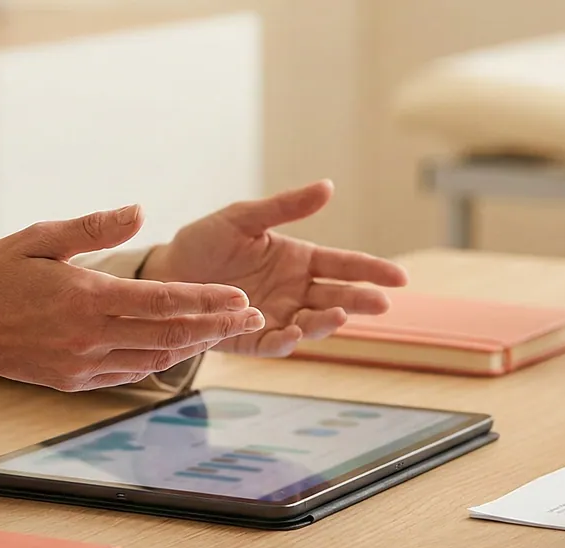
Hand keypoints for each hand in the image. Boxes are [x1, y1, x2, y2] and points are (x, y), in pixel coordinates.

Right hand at [0, 205, 266, 390]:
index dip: (207, 301)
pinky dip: (161, 362)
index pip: (163, 301)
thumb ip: (93, 226)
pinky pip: (129, 374)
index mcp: (85, 298)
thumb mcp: (39, 236)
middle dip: (216, 326)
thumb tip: (140, 210)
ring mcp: (82, 365)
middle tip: (254, 317)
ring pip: (154, 359)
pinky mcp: (73, 382)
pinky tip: (181, 349)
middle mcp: (89, 337)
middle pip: (170, 335)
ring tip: (227, 332)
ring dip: (195, 346)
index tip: (241, 298)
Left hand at [140, 181, 408, 356]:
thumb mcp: (243, 218)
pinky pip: (273, 343)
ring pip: (312, 323)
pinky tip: (294, 334)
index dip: (372, 270)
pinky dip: (286, 341)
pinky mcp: (251, 338)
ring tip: (338, 316)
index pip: (345, 265)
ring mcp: (276, 316)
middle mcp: (294, 291)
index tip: (399, 277)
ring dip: (327, 322)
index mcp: (299, 259)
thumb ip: (284, 207)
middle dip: (360, 301)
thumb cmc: (204, 242)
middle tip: (381, 303)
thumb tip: (328, 186)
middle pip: (336, 297)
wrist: (165, 272)